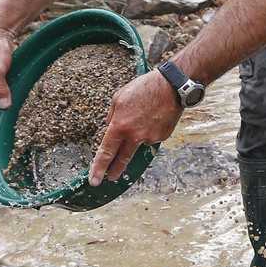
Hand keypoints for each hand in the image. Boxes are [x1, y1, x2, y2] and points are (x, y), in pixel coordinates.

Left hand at [88, 70, 183, 184]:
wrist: (172, 86)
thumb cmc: (143, 88)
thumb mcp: (118, 98)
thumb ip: (111, 116)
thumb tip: (108, 128)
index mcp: (120, 126)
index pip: (106, 152)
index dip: (98, 168)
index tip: (94, 180)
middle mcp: (135, 136)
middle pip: (122, 159)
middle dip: (114, 171)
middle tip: (109, 178)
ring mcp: (150, 138)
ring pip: (138, 144)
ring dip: (137, 137)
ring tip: (143, 117)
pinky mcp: (162, 137)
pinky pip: (151, 137)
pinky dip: (150, 130)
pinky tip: (154, 115)